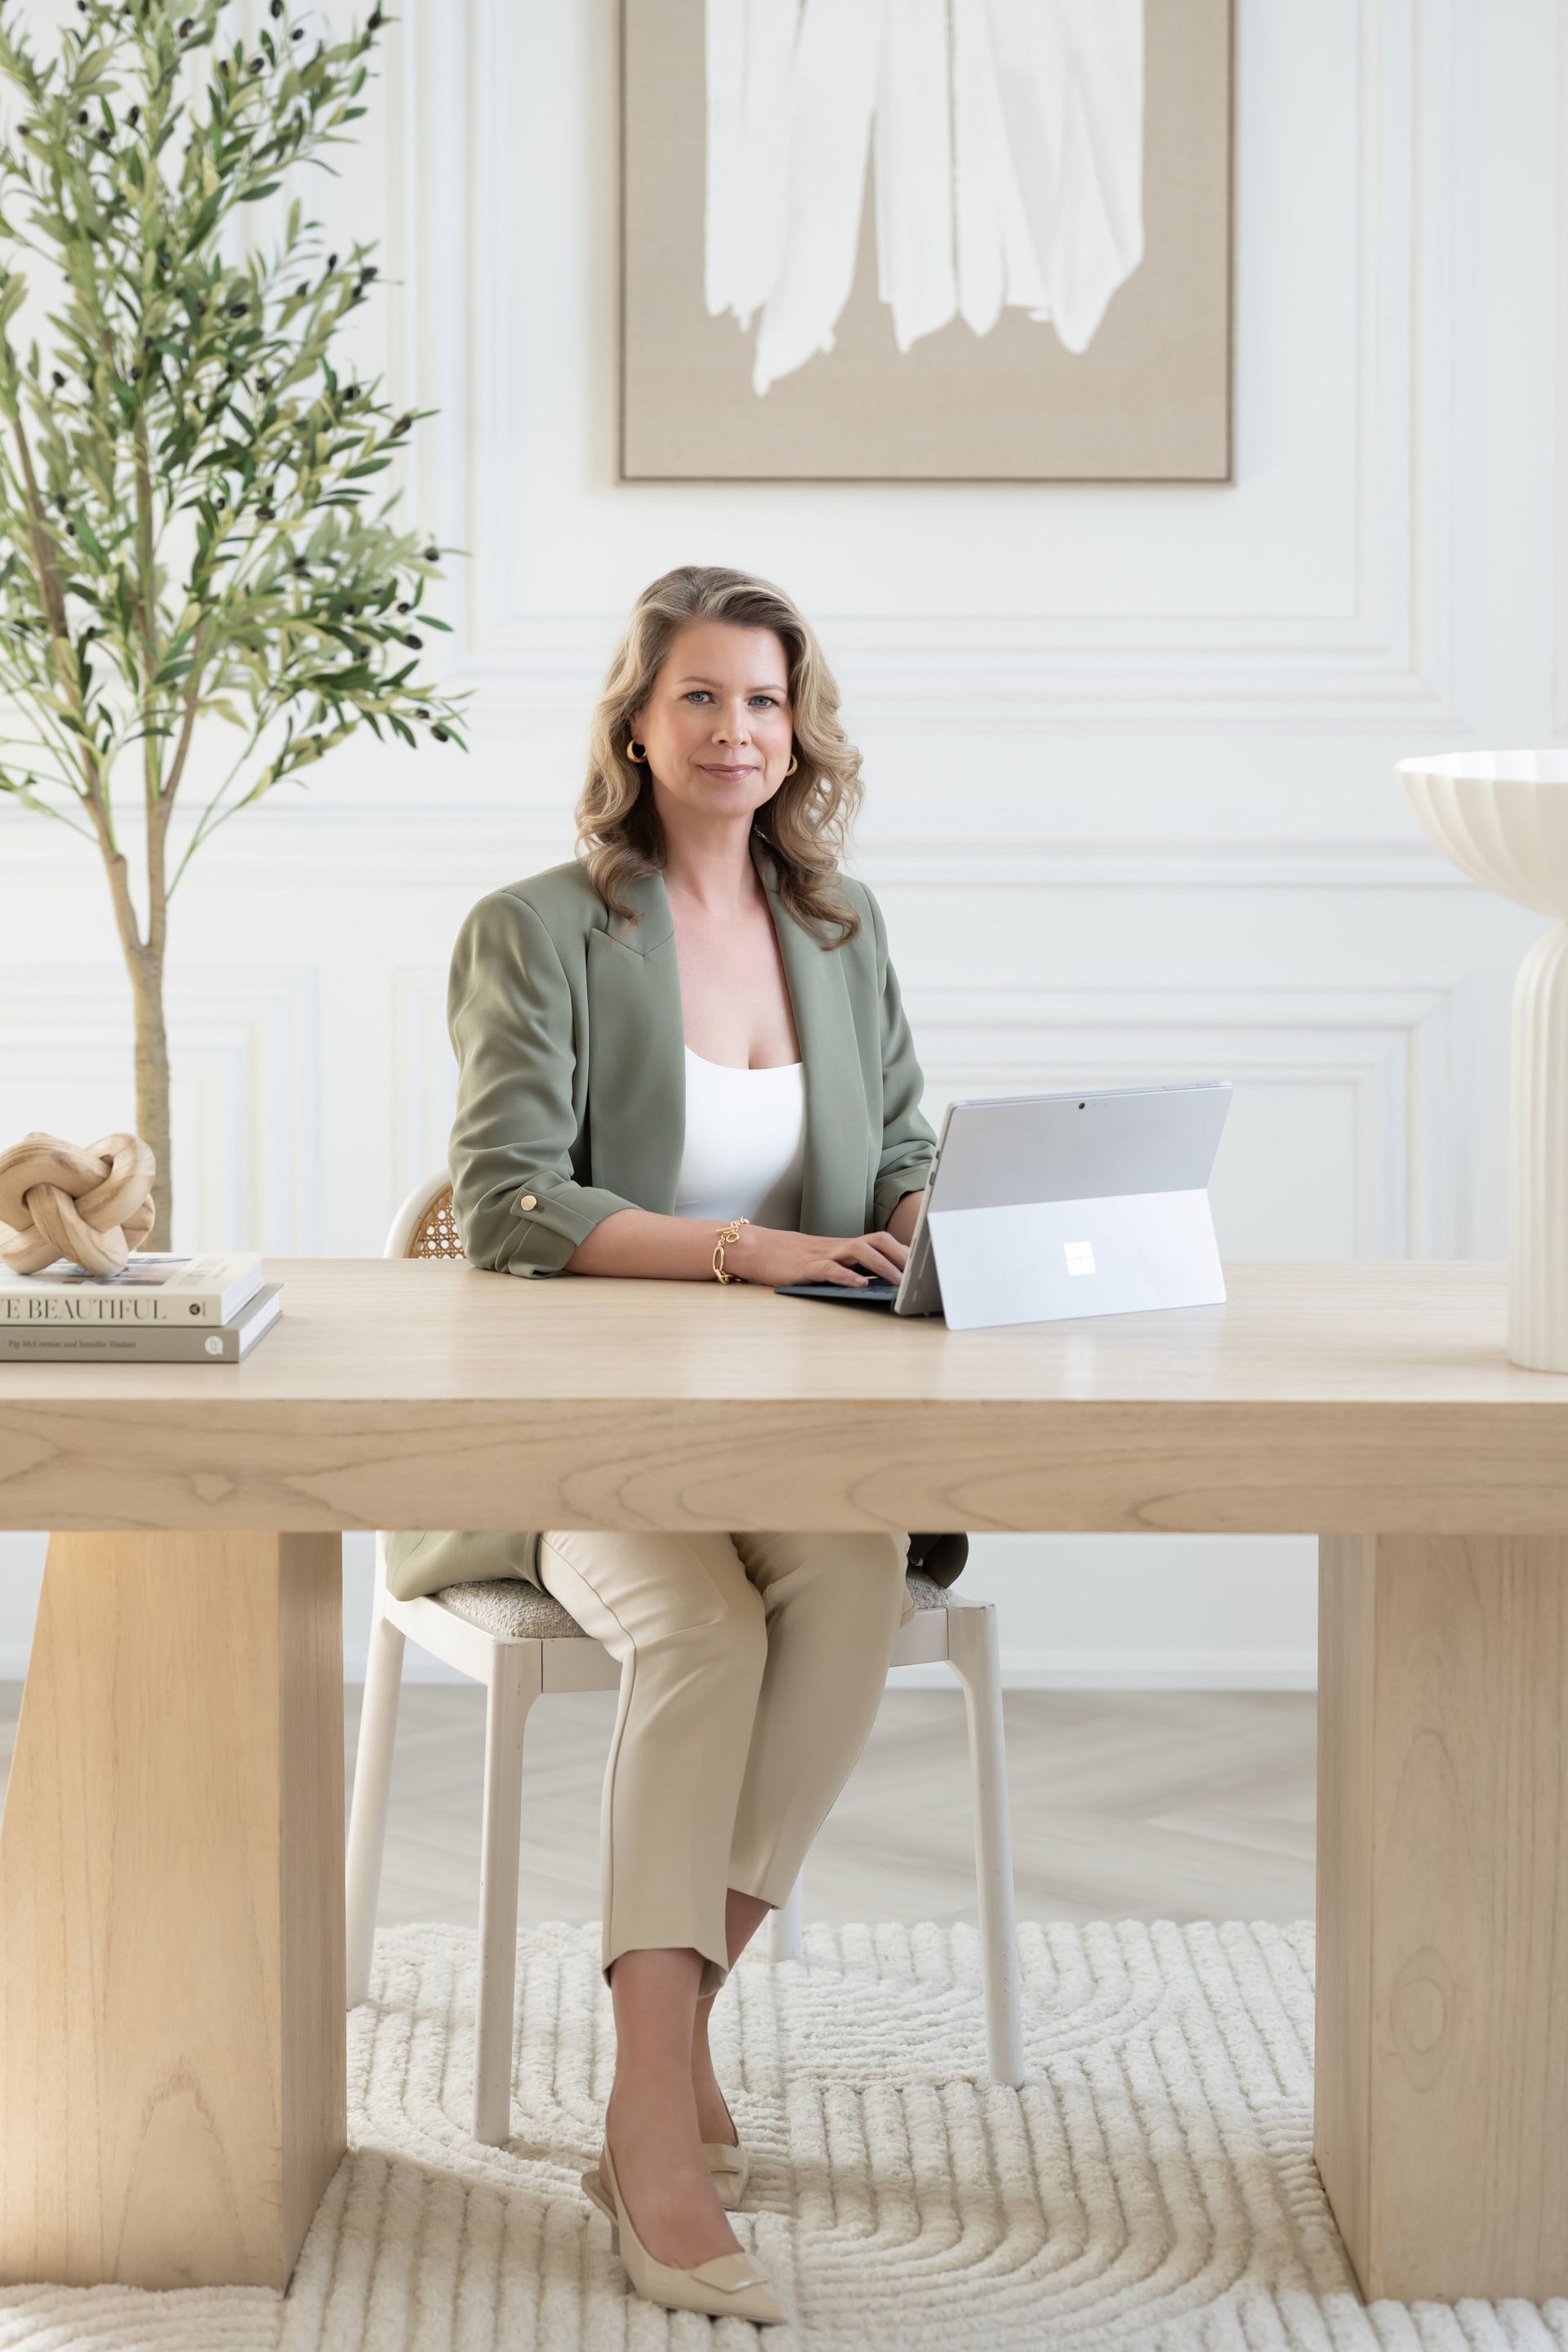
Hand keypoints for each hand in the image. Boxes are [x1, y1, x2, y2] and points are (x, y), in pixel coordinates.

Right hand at [724, 1222, 909, 1289]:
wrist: (757, 1249)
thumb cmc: (793, 1259)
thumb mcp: (826, 1261)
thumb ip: (849, 1268)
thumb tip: (878, 1282)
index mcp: (845, 1246)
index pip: (882, 1241)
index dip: (905, 1250)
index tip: (926, 1262)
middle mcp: (839, 1247)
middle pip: (878, 1241)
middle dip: (902, 1256)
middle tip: (921, 1271)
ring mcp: (824, 1254)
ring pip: (860, 1251)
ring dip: (883, 1266)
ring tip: (899, 1281)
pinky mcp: (807, 1267)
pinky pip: (831, 1269)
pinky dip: (848, 1276)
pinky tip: (861, 1285)